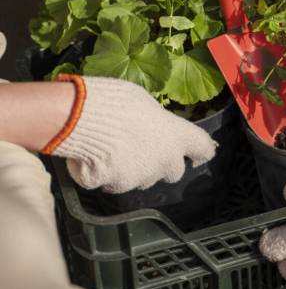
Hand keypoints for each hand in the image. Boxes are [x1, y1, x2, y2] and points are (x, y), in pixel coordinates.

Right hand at [42, 75, 215, 192]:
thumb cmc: (115, 101)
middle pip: (174, 171)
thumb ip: (156, 122)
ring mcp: (141, 178)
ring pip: (143, 179)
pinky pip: (114, 183)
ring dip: (133, 169)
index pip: (203, 148)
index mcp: (176, 135)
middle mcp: (165, 160)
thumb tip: (151, 128)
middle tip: (143, 148)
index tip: (198, 153)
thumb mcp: (144, 102)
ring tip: (114, 147)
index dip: (201, 151)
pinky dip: (107, 174)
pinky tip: (95, 156)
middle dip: (162, 164)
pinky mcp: (117, 187)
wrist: (79, 118)